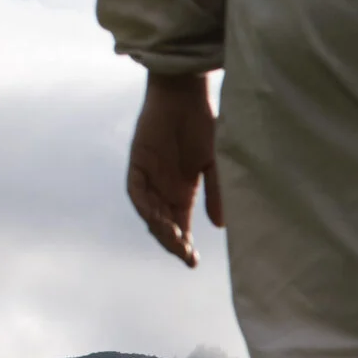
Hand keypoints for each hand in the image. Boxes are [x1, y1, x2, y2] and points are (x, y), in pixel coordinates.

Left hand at [126, 71, 221, 267]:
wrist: (185, 95)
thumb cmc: (204, 125)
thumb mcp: (215, 164)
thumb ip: (217, 193)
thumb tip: (221, 226)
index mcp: (182, 191)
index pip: (180, 226)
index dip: (184, 245)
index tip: (193, 263)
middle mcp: (163, 188)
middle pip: (163, 224)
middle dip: (172, 242)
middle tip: (184, 254)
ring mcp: (148, 177)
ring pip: (149, 213)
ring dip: (159, 228)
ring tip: (173, 239)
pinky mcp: (137, 164)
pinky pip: (136, 192)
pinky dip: (144, 206)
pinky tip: (156, 219)